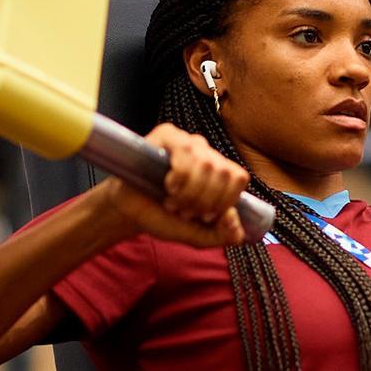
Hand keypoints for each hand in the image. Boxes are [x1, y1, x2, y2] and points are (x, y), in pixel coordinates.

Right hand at [90, 123, 250, 247]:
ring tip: (173, 202)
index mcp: (221, 174)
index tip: (206, 216)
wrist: (131, 212)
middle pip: (223, 172)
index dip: (224, 200)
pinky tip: (168, 186)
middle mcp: (208, 155)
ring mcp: (189, 143)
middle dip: (204, 200)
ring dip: (189, 192)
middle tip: (185, 211)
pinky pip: (186, 151)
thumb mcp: (199, 235)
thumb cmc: (165, 218)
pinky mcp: (168, 135)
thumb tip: (234, 218)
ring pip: (207, 163)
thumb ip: (224, 235)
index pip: (238, 177)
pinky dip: (179, 176)